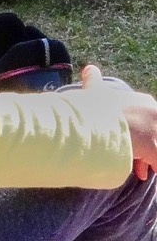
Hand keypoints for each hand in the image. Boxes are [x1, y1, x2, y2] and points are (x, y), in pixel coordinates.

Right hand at [81, 65, 156, 179]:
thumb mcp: (95, 91)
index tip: (133, 144)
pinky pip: (156, 162)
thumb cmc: (91, 107)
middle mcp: (154, 113)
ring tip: (140, 171)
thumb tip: (89, 68)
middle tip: (138, 162)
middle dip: (149, 149)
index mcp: (144, 101)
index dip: (142, 134)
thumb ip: (95, 80)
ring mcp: (155, 130)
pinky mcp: (153, 147)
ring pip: (156, 148)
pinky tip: (141, 172)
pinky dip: (150, 167)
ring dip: (149, 161)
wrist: (91, 120)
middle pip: (155, 134)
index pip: (151, 119)